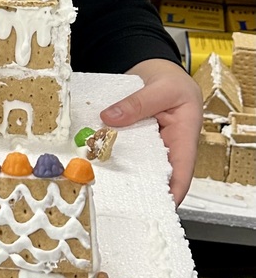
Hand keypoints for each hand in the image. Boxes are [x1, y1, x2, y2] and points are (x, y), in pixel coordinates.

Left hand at [100, 58, 201, 204]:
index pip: (181, 173)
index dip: (172, 194)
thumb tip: (111, 118)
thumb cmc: (173, 82)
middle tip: (119, 200)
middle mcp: (167, 148)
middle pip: (156, 175)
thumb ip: (138, 103)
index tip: (158, 207)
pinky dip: (110, 153)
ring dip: (120, 171)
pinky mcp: (133, 140)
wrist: (159, 71)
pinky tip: (93, 159)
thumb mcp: (162, 88)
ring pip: (135, 164)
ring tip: (100, 183)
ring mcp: (148, 146)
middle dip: (140, 189)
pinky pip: (122, 150)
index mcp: (185, 139)